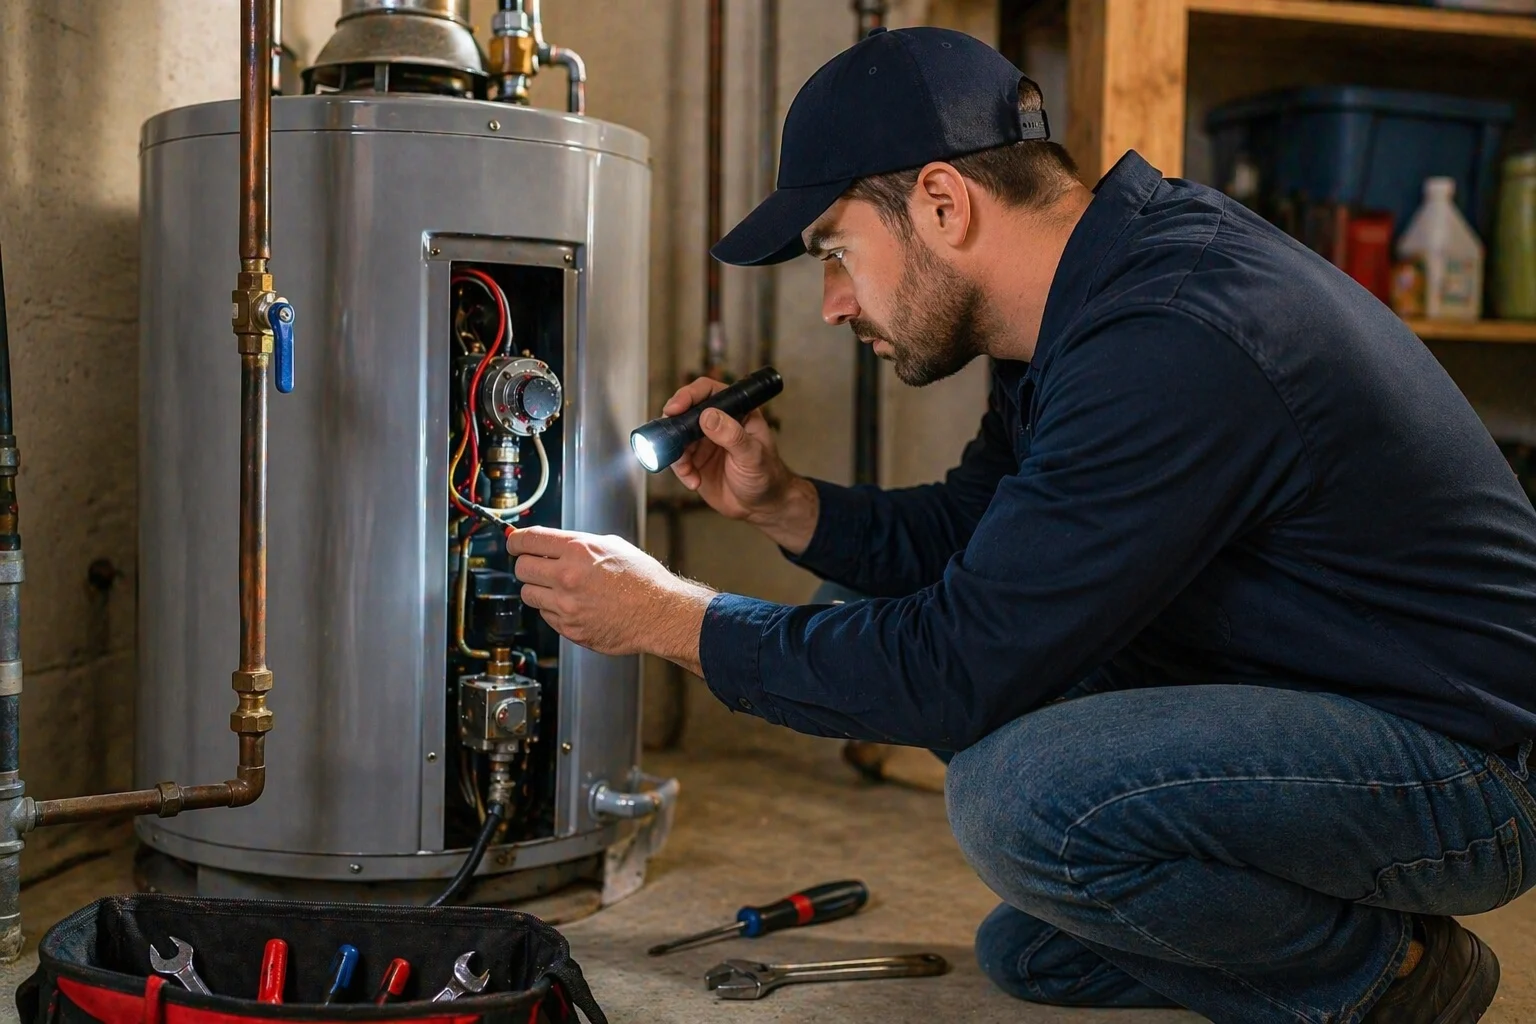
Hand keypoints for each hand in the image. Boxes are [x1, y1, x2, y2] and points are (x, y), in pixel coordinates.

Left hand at [506, 526, 712, 671]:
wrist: (659, 613)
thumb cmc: (642, 579)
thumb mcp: (612, 545)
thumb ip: (578, 544)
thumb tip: (553, 544)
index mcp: (577, 551)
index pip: (528, 540)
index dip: (516, 541)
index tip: (515, 543)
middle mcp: (567, 577)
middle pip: (521, 568)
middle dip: (527, 565)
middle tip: (538, 566)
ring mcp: (566, 606)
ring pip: (529, 594)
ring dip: (539, 589)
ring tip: (560, 588)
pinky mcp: (569, 629)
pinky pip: (546, 616)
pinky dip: (553, 609)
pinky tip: (574, 604)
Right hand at [663, 377, 819, 553]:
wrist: (761, 506)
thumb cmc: (767, 476)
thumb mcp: (753, 455)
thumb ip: (732, 435)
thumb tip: (708, 416)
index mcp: (736, 411)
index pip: (708, 391)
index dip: (689, 395)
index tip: (676, 407)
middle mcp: (717, 422)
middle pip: (686, 410)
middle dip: (673, 423)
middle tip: (668, 435)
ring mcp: (704, 441)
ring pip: (677, 436)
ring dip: (677, 453)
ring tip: (688, 469)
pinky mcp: (695, 461)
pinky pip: (678, 460)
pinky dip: (681, 471)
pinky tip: (694, 482)